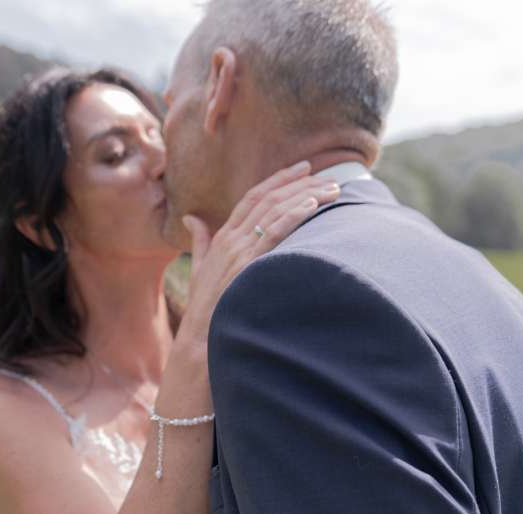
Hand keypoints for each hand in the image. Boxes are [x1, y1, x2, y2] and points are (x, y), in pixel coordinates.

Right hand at [179, 162, 340, 337]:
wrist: (199, 336)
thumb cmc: (203, 306)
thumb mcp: (199, 267)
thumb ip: (200, 240)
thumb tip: (190, 218)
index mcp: (223, 236)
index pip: (253, 197)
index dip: (278, 179)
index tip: (303, 169)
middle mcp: (231, 238)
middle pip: (269, 199)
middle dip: (300, 183)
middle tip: (328, 175)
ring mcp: (240, 250)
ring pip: (275, 211)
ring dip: (306, 196)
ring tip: (332, 189)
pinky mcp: (248, 265)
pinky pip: (274, 233)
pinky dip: (293, 216)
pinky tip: (312, 205)